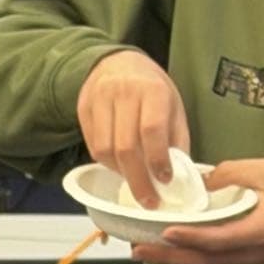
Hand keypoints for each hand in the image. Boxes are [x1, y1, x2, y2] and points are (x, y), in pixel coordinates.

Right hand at [77, 49, 189, 210]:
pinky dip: (108, 164)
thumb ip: (177, 139)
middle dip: (138, 180)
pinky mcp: (83, 110)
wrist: (117, 63)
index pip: (151, 130)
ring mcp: (99, 100)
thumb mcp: (173, 106)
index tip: (165, 181)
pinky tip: (121, 167)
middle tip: (149, 201)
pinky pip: (94, 147)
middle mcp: (123, 92)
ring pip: (105, 150)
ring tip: (135, 182)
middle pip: (126, 146)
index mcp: (152, 90)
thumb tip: (180, 177)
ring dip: (121, 174)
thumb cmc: (152, 89)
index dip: (157, 160)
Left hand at [128, 159, 263, 263]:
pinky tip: (174, 245)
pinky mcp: (249, 257)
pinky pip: (215, 259)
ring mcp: (249, 259)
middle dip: (168, 256)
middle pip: (203, 262)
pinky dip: (191, 254)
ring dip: (175, 258)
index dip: (189, 236)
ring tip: (146, 250)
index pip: (217, 239)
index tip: (165, 230)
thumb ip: (235, 173)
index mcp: (258, 231)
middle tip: (137, 249)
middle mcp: (250, 253)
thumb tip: (204, 178)